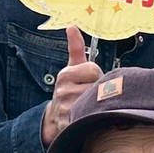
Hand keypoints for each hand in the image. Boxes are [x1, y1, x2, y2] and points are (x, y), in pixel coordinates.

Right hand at [40, 28, 102, 144]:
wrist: (55, 119)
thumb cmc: (69, 90)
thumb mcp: (72, 68)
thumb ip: (76, 48)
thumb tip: (72, 27)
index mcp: (65, 75)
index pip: (94, 70)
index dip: (96, 77)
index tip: (87, 83)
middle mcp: (64, 91)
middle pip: (98, 85)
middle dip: (98, 91)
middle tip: (89, 96)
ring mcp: (66, 109)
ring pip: (97, 102)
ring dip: (98, 105)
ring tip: (88, 107)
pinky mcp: (70, 125)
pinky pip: (92, 118)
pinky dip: (94, 118)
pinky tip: (87, 117)